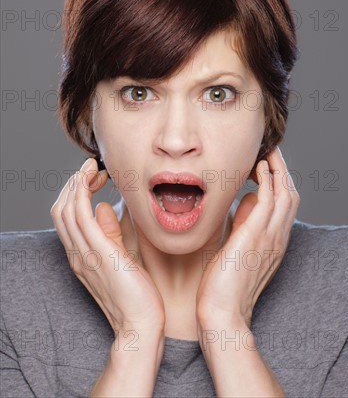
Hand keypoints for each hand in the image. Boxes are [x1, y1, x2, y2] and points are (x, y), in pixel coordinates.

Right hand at [50, 158, 165, 336]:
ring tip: (91, 168)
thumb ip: (110, 233)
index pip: (66, 217)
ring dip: (76, 182)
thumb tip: (104, 207)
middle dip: (73, 183)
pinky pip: (81, 216)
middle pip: (61, 210)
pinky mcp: (99, 253)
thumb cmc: (137, 294)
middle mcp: (77, 254)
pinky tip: (92, 179)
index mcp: (82, 256)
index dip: (75, 192)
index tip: (94, 178)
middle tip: (93, 169)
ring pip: (66, 209)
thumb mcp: (121, 257)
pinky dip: (81, 193)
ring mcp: (85, 254)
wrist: (140, 325)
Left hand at [196, 146, 299, 328]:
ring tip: (267, 152)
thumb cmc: (222, 285)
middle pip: (290, 194)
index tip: (267, 165)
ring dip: (278, 169)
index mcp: (273, 242)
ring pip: (285, 194)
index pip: (285, 204)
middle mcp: (277, 238)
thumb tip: (241, 201)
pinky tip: (259, 168)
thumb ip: (243, 225)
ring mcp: (269, 237)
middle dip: (283, 170)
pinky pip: (269, 201)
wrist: (221, 313)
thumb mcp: (237, 249)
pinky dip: (267, 181)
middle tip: (271, 151)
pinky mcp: (255, 236)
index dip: (279, 182)